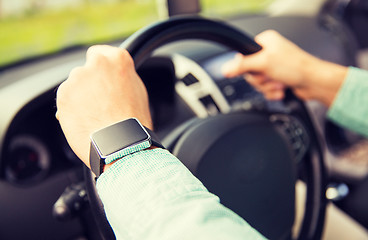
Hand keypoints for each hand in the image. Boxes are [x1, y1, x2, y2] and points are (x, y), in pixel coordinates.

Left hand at [56, 45, 151, 167]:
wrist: (121, 143)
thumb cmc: (133, 122)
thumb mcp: (137, 91)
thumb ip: (121, 77)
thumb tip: (113, 77)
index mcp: (118, 59)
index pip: (99, 53)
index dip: (99, 68)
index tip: (99, 78)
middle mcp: (96, 64)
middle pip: (86, 71)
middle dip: (89, 84)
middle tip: (100, 103)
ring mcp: (78, 78)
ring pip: (74, 86)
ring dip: (79, 97)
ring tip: (93, 116)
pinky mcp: (64, 94)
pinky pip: (65, 100)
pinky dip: (70, 109)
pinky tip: (84, 121)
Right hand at [222, 30, 347, 105]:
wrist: (314, 83)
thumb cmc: (296, 67)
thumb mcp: (264, 63)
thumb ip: (242, 66)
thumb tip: (225, 68)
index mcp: (266, 42)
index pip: (243, 55)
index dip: (248, 66)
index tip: (256, 69)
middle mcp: (269, 53)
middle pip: (250, 72)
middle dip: (260, 79)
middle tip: (270, 77)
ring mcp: (273, 67)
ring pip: (257, 82)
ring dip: (267, 87)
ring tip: (279, 83)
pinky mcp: (277, 79)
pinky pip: (265, 89)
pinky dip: (272, 92)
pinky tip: (281, 89)